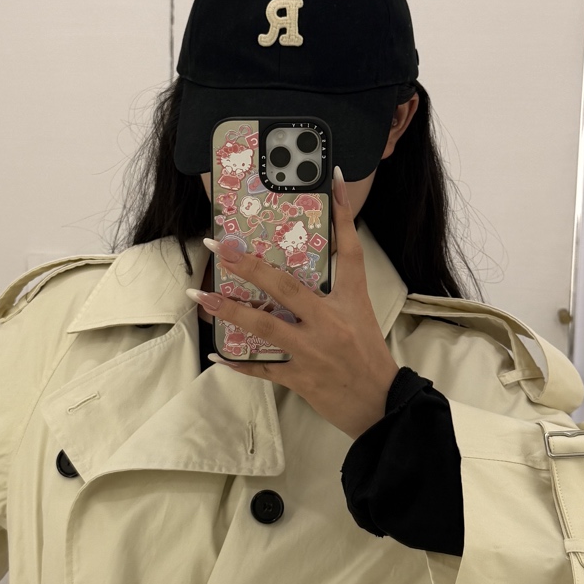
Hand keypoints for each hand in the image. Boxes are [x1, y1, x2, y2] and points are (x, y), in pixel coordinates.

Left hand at [190, 169, 397, 437]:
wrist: (381, 405)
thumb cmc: (370, 357)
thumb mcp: (360, 314)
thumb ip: (336, 289)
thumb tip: (301, 265)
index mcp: (351, 301)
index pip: (349, 250)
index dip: (343, 214)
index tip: (335, 178)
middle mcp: (330, 323)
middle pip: (286, 288)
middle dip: (249, 266)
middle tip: (219, 246)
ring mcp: (313, 352)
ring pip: (264, 327)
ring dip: (230, 311)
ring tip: (202, 296)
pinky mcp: (301, 378)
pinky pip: (262, 369)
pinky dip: (238, 362)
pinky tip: (216, 351)